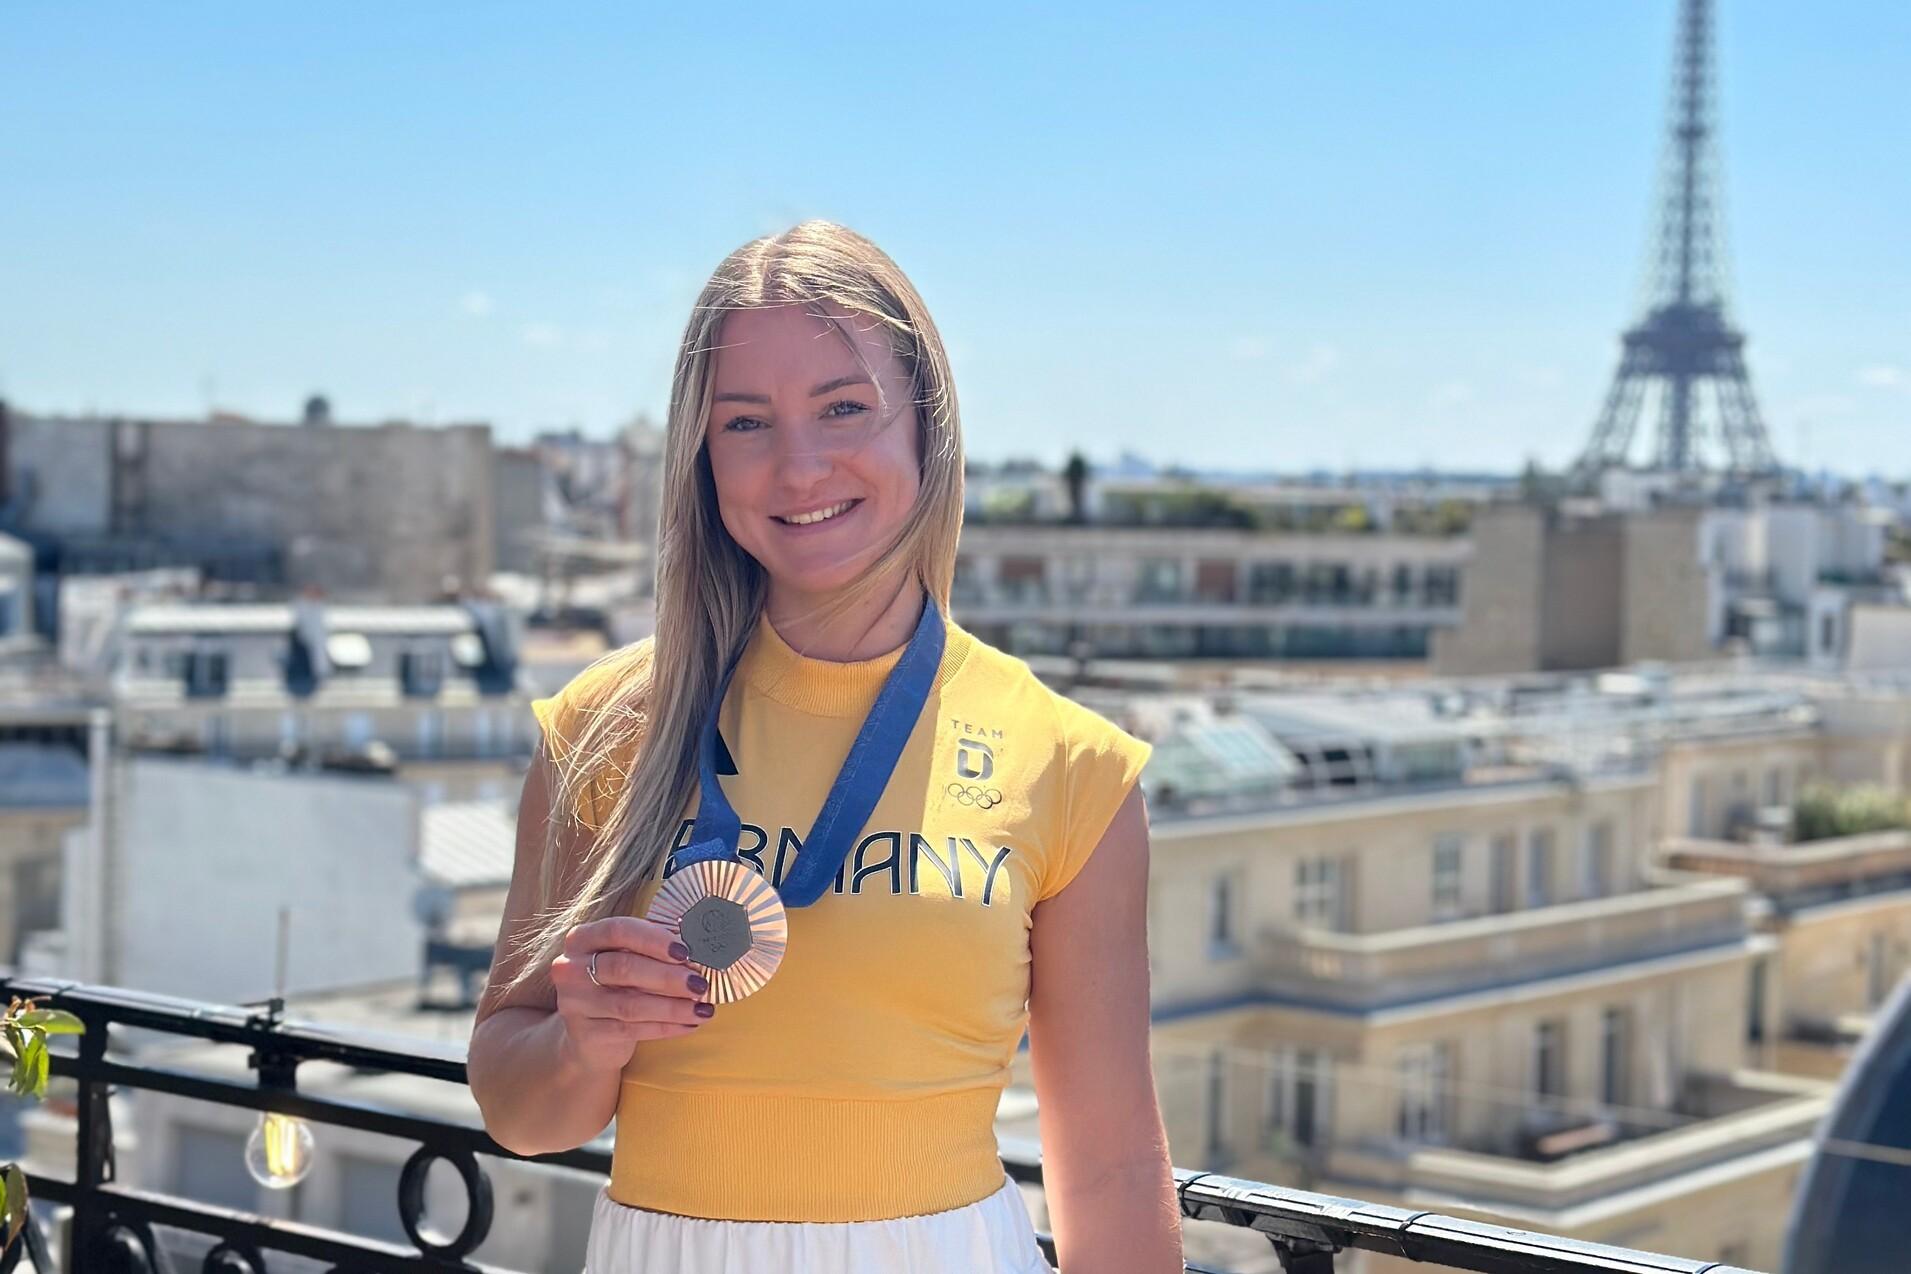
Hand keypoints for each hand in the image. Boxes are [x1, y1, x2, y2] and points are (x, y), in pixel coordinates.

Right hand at [551, 917, 713, 1074]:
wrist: (588, 1036)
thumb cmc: (617, 986)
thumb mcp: (627, 960)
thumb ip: (653, 951)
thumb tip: (698, 951)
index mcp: (582, 939)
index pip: (618, 930)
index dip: (654, 939)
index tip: (685, 951)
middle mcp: (570, 968)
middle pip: (624, 968)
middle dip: (668, 977)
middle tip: (700, 984)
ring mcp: (574, 1003)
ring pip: (631, 1004)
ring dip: (673, 1007)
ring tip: (703, 1009)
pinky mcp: (585, 1034)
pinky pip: (632, 1030)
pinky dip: (666, 1027)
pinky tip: (690, 1024)